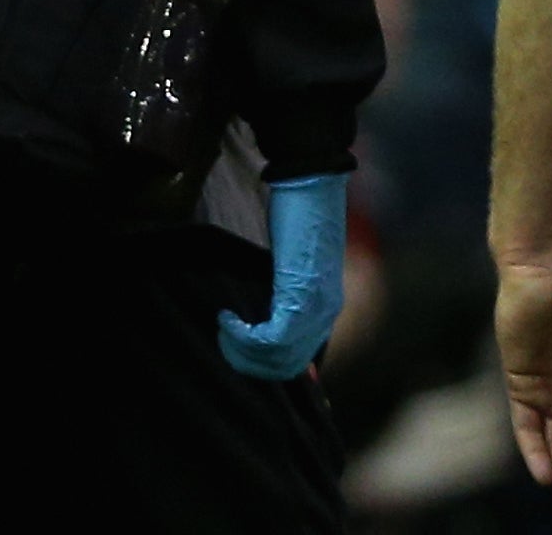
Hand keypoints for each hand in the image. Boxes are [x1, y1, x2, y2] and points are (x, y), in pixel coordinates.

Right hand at [219, 172, 347, 379]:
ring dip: (242, 351)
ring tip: (223, 329)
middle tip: (224, 344)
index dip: (266, 366)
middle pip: (288, 367)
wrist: (312, 184)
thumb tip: (267, 314)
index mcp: (328, 308)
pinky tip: (227, 318)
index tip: (239, 355)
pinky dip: (244, 335)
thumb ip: (288, 293)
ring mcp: (316, 307)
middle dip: (249, 364)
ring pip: (278, 358)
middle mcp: (327, 314)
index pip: (300, 361)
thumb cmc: (301, 216)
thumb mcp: (297, 265)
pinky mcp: (300, 295)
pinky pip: (272, 339)